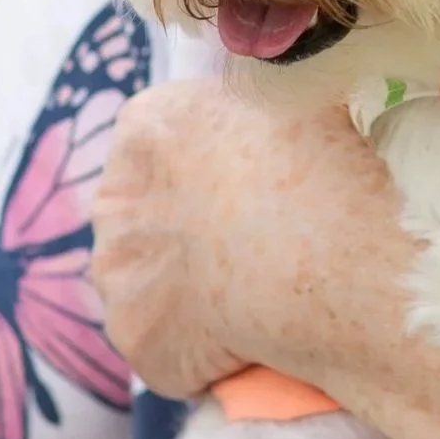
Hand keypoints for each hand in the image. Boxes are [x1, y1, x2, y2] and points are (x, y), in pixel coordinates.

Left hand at [92, 80, 439, 438]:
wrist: (324, 256)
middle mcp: (116, 197)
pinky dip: (199, 342)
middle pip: (148, 204)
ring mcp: (118, 275)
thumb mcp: (294, 96)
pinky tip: (248, 333)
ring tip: (255, 287)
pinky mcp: (135, 340)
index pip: (164, 133)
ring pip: (149, 274)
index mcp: (150, 123)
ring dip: (188, 281)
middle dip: (189, 218)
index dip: (210, 155)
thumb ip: (259, 97)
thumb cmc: (320, 162)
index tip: (251, 174)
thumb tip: (270, 99)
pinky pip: (167, 338)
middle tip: (254, 232)